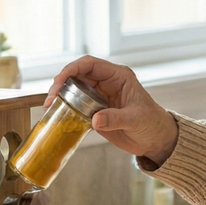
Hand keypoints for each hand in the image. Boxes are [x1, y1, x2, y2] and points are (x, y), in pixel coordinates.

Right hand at [47, 56, 178, 165]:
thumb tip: (95, 120)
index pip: (90, 64)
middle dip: (61, 83)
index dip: (71, 69)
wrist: (155, 140)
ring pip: (73, 89)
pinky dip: (65, 107)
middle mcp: (106, 82)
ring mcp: (99, 96)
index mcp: (118, 76)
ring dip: (60, 95)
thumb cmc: (152, 123)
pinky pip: (76, 104)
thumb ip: (116, 118)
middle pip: (77, 75)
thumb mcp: (136, 120)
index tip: (59, 81)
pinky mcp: (95, 110)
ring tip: (50, 106)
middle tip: (51, 98)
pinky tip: (57, 114)